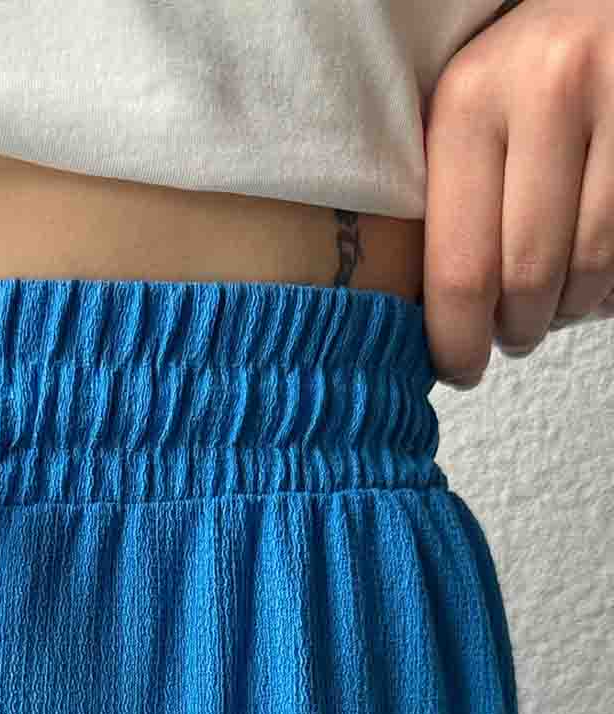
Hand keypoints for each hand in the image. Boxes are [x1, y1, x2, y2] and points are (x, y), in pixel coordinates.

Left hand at [422, 0, 613, 386]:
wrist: (606, 4)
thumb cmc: (534, 74)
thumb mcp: (473, 110)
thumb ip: (447, 195)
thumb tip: (427, 319)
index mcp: (471, 101)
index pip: (460, 268)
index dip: (458, 342)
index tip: (460, 368)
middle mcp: (546, 89)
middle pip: (529, 281)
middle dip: (519, 329)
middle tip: (516, 333)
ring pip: (593, 271)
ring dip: (573, 308)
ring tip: (560, 296)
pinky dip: (613, 284)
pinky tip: (598, 270)